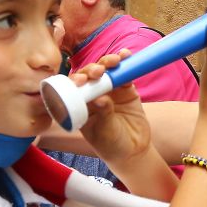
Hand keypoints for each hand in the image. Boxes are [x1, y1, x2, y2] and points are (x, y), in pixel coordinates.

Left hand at [75, 51, 151, 165]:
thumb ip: (104, 115)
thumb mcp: (104, 133)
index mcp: (80, 106)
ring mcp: (110, 91)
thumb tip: (102, 99)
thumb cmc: (111, 145)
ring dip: (108, 62)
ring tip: (114, 61)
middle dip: (92, 70)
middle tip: (98, 71)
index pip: (73, 88)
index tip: (81, 81)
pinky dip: (125, 63)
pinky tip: (125, 56)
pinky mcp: (126, 89)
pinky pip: (124, 74)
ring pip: (106, 71)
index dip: (75, 81)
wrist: (134, 150)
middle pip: (89, 76)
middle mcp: (92, 95)